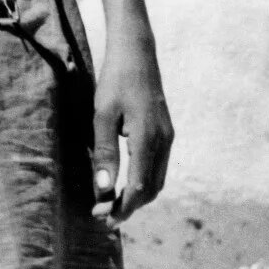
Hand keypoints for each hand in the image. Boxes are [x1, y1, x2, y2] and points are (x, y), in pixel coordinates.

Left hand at [91, 21, 173, 222]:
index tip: (101, 217)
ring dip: (137, 195)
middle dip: (129, 206)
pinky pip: (157, 166)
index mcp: (148, 139)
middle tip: (102, 214)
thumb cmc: (115, 80)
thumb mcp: (102, 114)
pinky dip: (143, 181)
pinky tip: (125, 181)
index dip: (122, 207)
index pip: (140, 188)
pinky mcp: (165, 131)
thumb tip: (104, 190)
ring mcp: (167, 136)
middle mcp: (164, 142)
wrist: (136, 51)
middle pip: (151, 189)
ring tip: (111, 202)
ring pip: (157, 179)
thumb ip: (105, 152)